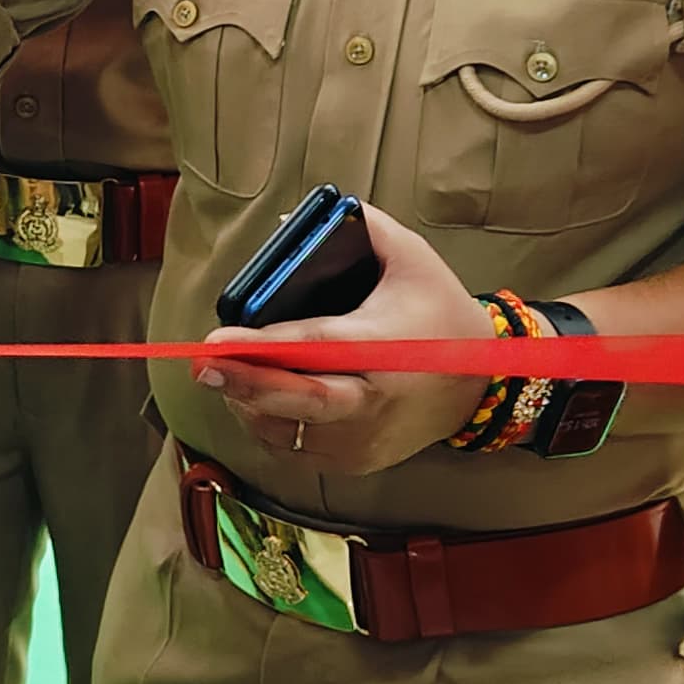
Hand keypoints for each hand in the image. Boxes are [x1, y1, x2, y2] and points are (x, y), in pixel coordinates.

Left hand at [193, 203, 488, 475]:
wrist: (480, 384)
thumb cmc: (439, 314)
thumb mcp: (412, 258)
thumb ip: (363, 228)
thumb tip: (291, 221)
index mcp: (387, 347)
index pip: (318, 348)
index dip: (265, 348)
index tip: (217, 340)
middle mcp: (375, 402)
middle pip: (300, 401)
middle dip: (244, 383)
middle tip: (202, 365)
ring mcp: (364, 440)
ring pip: (288, 430)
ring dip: (248, 403)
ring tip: (223, 374)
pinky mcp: (356, 462)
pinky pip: (296, 449)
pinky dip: (268, 424)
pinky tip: (251, 398)